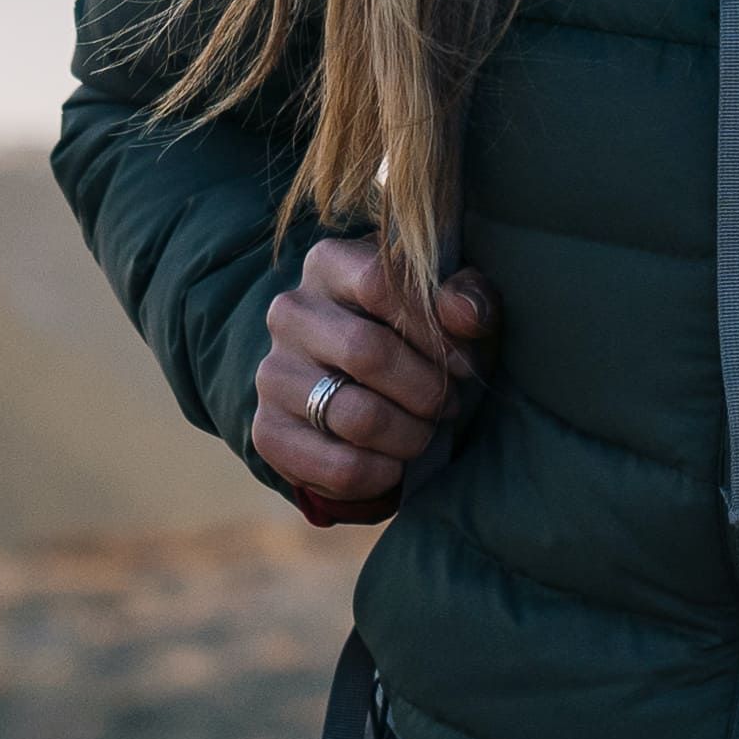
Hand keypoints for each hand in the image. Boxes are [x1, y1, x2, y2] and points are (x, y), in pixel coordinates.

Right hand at [253, 235, 496, 504]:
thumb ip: (465, 298)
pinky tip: (394, 463)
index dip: (432, 329)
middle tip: (449, 405)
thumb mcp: (443, 304)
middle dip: (427, 390)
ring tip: (424, 433)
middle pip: (368, 353)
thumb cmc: (410, 333)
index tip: (463, 362)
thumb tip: (470, 315)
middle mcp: (290, 312)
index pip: (379, 283)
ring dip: (410, 436)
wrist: (353, 386)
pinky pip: (340, 468)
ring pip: (358, 417)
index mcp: (329, 264)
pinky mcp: (268, 432)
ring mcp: (273, 373)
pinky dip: (383, 474)